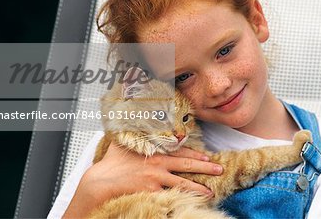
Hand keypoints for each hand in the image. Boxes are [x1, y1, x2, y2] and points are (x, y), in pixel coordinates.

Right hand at [63, 143, 222, 217]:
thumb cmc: (111, 162)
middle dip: (205, 169)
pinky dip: (182, 200)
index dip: (196, 154)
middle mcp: (159, 165)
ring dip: (198, 188)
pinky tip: (191, 203)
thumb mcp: (123, 141)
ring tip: (211, 193)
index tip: (208, 157)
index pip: (181, 152)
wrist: (100, 182)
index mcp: (155, 152)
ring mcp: (156, 180)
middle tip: (219, 170)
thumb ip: (132, 130)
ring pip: (183, 184)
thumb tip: (132, 116)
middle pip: (187, 166)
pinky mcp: (152, 193)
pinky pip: (171, 197)